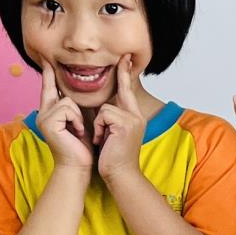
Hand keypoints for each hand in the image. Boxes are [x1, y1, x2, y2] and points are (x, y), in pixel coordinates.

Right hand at [33, 67, 95, 182]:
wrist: (77, 166)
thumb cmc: (81, 146)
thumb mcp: (81, 120)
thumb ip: (77, 106)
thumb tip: (84, 88)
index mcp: (51, 111)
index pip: (50, 87)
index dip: (48, 73)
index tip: (46, 59)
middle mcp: (44, 112)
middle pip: (52, 87)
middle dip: (50, 74)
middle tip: (48, 62)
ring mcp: (44, 117)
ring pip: (66, 100)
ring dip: (78, 115)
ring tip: (79, 130)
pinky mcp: (48, 122)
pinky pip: (67, 108)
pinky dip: (76, 120)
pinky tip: (76, 132)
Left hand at [91, 57, 144, 189]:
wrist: (120, 175)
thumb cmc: (113, 158)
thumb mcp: (112, 134)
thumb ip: (110, 118)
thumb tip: (99, 106)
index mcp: (134, 117)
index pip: (128, 91)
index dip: (126, 75)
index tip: (125, 59)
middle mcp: (136, 116)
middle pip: (124, 90)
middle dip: (124, 73)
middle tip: (124, 59)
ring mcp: (133, 120)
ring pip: (106, 107)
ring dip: (99, 124)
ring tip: (103, 139)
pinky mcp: (126, 124)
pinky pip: (104, 115)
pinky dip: (100, 128)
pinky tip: (103, 141)